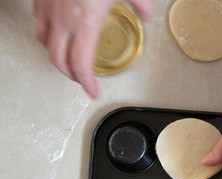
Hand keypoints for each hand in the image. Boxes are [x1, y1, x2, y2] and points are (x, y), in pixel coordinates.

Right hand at [32, 0, 152, 97]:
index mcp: (85, 22)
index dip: (86, 83)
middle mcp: (62, 19)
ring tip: (69, 61)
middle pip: (59, 60)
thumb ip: (141, 4)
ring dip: (56, 57)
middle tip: (83, 81)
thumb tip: (147, 15)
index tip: (93, 90)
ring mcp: (48, 8)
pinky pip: (38, 23)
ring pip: (44, 43)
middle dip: (71, 75)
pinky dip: (47, 36)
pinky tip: (57, 35)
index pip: (81, 64)